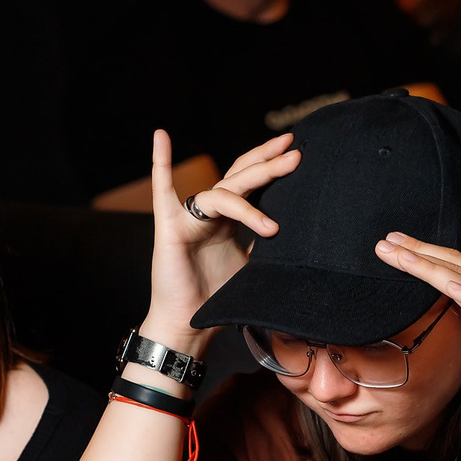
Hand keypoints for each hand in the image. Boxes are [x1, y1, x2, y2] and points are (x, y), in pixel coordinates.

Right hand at [145, 129, 298, 352]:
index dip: (272, 167)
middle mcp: (210, 213)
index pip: (252, 184)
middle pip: (241, 178)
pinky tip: (162, 137)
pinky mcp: (170, 226)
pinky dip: (160, 164)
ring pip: (222, 190)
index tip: (297, 153)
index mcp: (229, 220)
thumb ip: (266, 248)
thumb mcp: (253, 267)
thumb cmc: (216, 298)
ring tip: (279, 177)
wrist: (190, 323)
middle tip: (295, 152)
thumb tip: (300, 239)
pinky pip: (162, 191)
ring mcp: (190, 216)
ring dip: (252, 183)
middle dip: (269, 164)